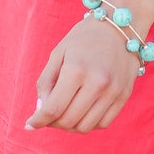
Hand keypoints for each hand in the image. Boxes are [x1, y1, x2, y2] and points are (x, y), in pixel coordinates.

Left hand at [24, 15, 139, 132]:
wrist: (120, 26)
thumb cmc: (84, 38)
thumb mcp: (58, 53)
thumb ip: (45, 82)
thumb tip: (40, 110)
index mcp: (76, 69)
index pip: (53, 108)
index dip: (38, 121)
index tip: (29, 124)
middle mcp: (97, 83)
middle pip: (68, 120)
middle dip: (53, 123)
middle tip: (49, 115)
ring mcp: (113, 91)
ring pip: (85, 127)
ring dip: (70, 126)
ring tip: (65, 113)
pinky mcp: (124, 96)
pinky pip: (103, 123)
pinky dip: (89, 123)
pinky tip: (83, 112)